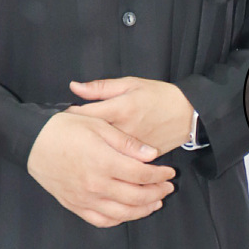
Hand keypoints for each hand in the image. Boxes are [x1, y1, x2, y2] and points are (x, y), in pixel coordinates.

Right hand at [26, 111, 175, 227]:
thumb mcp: (98, 125)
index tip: (170, 172)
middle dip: (157, 193)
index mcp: (103, 162)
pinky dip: (118, 219)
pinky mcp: (74, 205)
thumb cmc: (65, 128)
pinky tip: (128, 212)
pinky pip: (101, 220)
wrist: (31, 142)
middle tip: (168, 188)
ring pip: (121, 212)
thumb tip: (151, 155)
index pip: (141, 174)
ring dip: (143, 209)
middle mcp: (95, 185)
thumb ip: (126, 142)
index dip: (159, 175)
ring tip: (155, 202)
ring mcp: (84, 198)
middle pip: (136, 196)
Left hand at [67, 76, 194, 154]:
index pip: (85, 114)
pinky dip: (109, 163)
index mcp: (121, 109)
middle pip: (91, 139)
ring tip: (77, 154)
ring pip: (105, 156)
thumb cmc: (159, 95)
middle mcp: (125, 131)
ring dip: (90, 154)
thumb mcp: (132, 84)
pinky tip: (98, 164)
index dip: (69, 117)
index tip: (59, 119)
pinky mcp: (141, 160)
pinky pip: (120, 165)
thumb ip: (102, 87)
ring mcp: (133, 149)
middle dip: (76, 139)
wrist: (189, 114)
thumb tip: (74, 87)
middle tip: (64, 139)